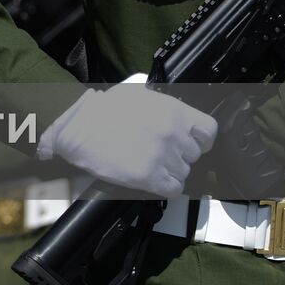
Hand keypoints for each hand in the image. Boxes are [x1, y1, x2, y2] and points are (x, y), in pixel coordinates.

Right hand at [36, 73, 216, 196]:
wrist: (76, 129)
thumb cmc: (100, 110)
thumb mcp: (137, 96)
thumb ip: (163, 107)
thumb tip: (176, 119)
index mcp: (173, 111)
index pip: (208, 132)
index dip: (200, 140)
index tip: (191, 143)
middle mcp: (173, 134)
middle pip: (194, 155)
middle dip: (179, 155)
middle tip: (159, 153)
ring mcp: (163, 156)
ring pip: (183, 173)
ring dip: (170, 171)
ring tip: (149, 164)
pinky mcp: (150, 177)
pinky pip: (174, 189)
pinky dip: (165, 187)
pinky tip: (152, 179)